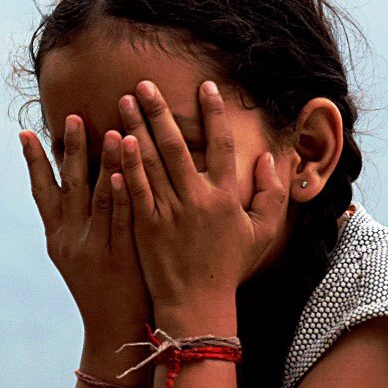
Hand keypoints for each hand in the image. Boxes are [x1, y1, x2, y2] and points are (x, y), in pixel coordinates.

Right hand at [20, 114, 152, 333]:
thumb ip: (76, 224)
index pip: (41, 193)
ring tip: (111, 131)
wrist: (114, 333)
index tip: (24, 133)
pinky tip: (127, 172)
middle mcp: (70, 241)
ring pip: (99, 198)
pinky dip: (123, 194)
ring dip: (104, 163)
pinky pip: (122, 220)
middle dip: (71, 150)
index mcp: (57, 239)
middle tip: (73, 116)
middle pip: (70, 187)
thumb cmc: (102, 290)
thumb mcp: (78, 258)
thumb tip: (76, 186)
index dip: (33, 163)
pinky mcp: (120, 258)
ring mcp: (95, 249)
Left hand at [116, 79, 287, 309]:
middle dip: (160, 111)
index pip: (222, 145)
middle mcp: (197, 199)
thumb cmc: (229, 267)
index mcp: (227, 197)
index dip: (214, 114)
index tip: (205, 86)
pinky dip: (126, 164)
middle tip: (144, 84)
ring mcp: (169, 212)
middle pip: (177, 145)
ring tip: (124, 102)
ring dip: (136, 128)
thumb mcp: (261, 233)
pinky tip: (116, 140)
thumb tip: (269, 158)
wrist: (197, 303)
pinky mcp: (146, 226)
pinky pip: (135, 188)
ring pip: (151, 162)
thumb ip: (271, 194)